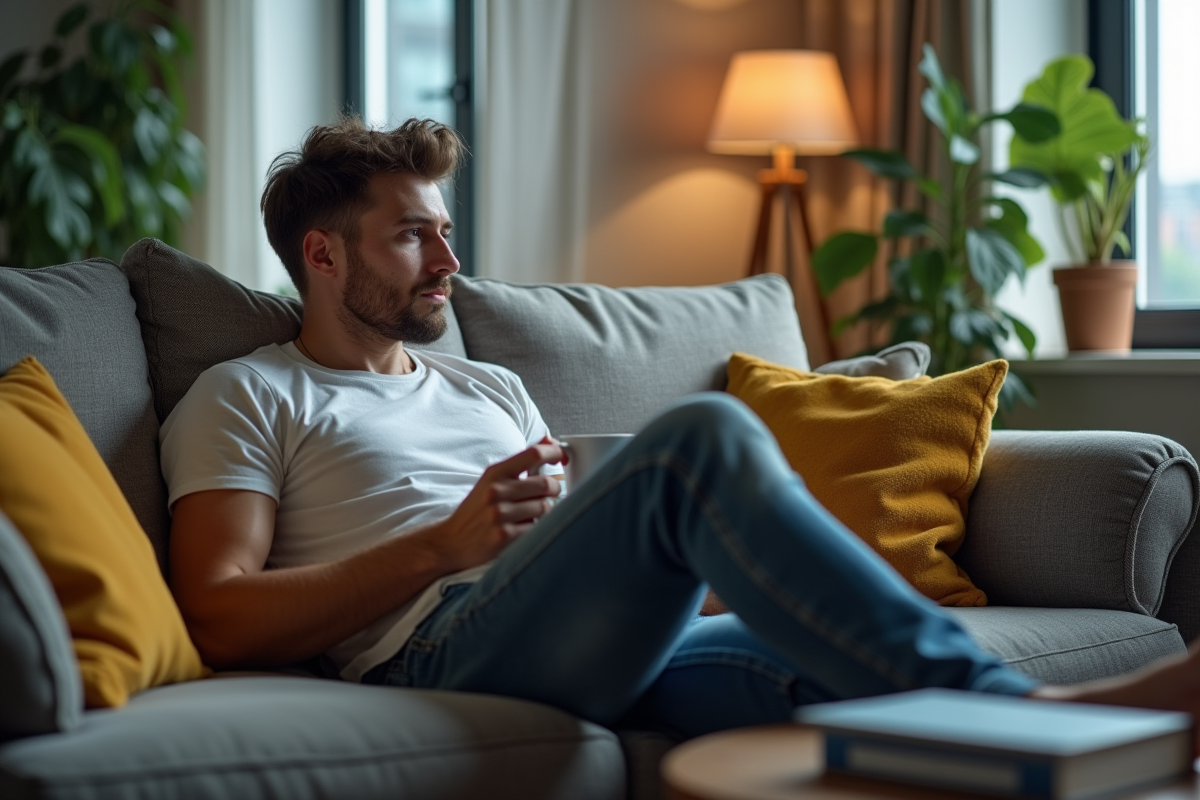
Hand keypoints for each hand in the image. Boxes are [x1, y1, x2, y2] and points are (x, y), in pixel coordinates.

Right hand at [424, 437, 564, 572]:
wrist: (450, 542)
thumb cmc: (476, 510)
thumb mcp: (491, 481)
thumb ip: (520, 464)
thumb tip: (550, 443)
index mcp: (495, 473)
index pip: (534, 453)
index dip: (554, 453)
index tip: (562, 457)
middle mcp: (496, 491)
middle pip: (546, 483)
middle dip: (554, 489)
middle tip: (550, 494)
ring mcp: (500, 514)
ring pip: (546, 508)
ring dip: (545, 512)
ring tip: (532, 515)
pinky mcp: (504, 536)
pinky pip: (537, 529)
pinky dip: (537, 530)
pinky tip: (524, 529)